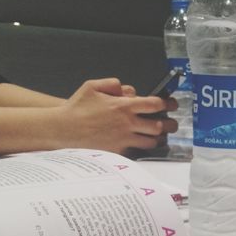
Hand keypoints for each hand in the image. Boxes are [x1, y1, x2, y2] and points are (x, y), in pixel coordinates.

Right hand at [55, 78, 177, 152]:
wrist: (63, 130)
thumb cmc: (77, 108)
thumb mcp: (92, 86)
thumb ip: (113, 84)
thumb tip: (127, 89)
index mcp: (123, 106)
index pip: (154, 104)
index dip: (167, 104)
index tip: (171, 105)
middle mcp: (127, 123)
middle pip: (158, 126)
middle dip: (169, 125)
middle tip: (172, 124)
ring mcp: (124, 139)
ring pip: (151, 142)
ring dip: (157, 138)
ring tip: (159, 136)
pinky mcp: (118, 151)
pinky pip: (137, 151)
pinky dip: (142, 148)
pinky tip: (143, 145)